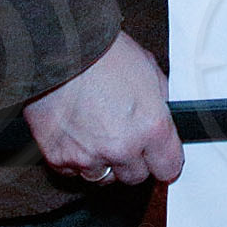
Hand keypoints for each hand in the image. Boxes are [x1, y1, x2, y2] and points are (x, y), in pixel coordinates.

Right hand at [23, 31, 182, 186]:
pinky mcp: (59, 159)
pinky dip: (74, 157)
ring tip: (95, 130)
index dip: (165, 162)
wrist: (57, 49)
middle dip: (133, 159)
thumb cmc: (101, 53)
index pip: (169, 167)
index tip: (159, 159)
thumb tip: (165, 116)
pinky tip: (75, 133)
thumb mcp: (148, 69)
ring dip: (103, 161)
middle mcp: (122, 147)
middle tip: (122, 134)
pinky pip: (73, 171)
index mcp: (150, 126)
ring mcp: (89, 156)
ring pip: (104, 177)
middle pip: (136, 176)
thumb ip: (160, 100)